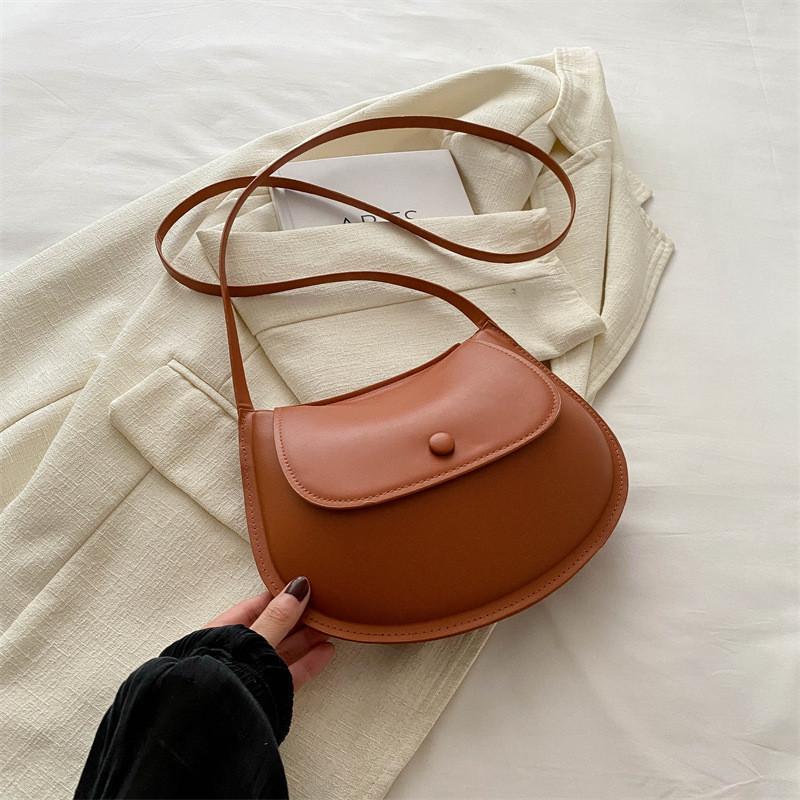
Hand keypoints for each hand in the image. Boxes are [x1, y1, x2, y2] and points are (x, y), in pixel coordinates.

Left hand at [204, 577, 333, 689]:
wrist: (212, 729)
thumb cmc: (220, 679)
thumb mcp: (253, 640)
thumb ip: (277, 617)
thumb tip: (297, 589)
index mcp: (220, 634)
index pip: (253, 607)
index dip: (278, 596)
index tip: (302, 587)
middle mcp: (234, 654)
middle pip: (270, 629)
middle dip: (296, 617)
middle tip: (322, 605)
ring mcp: (250, 675)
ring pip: (282, 651)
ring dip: (306, 638)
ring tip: (329, 626)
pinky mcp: (264, 695)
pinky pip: (289, 674)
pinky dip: (308, 662)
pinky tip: (325, 652)